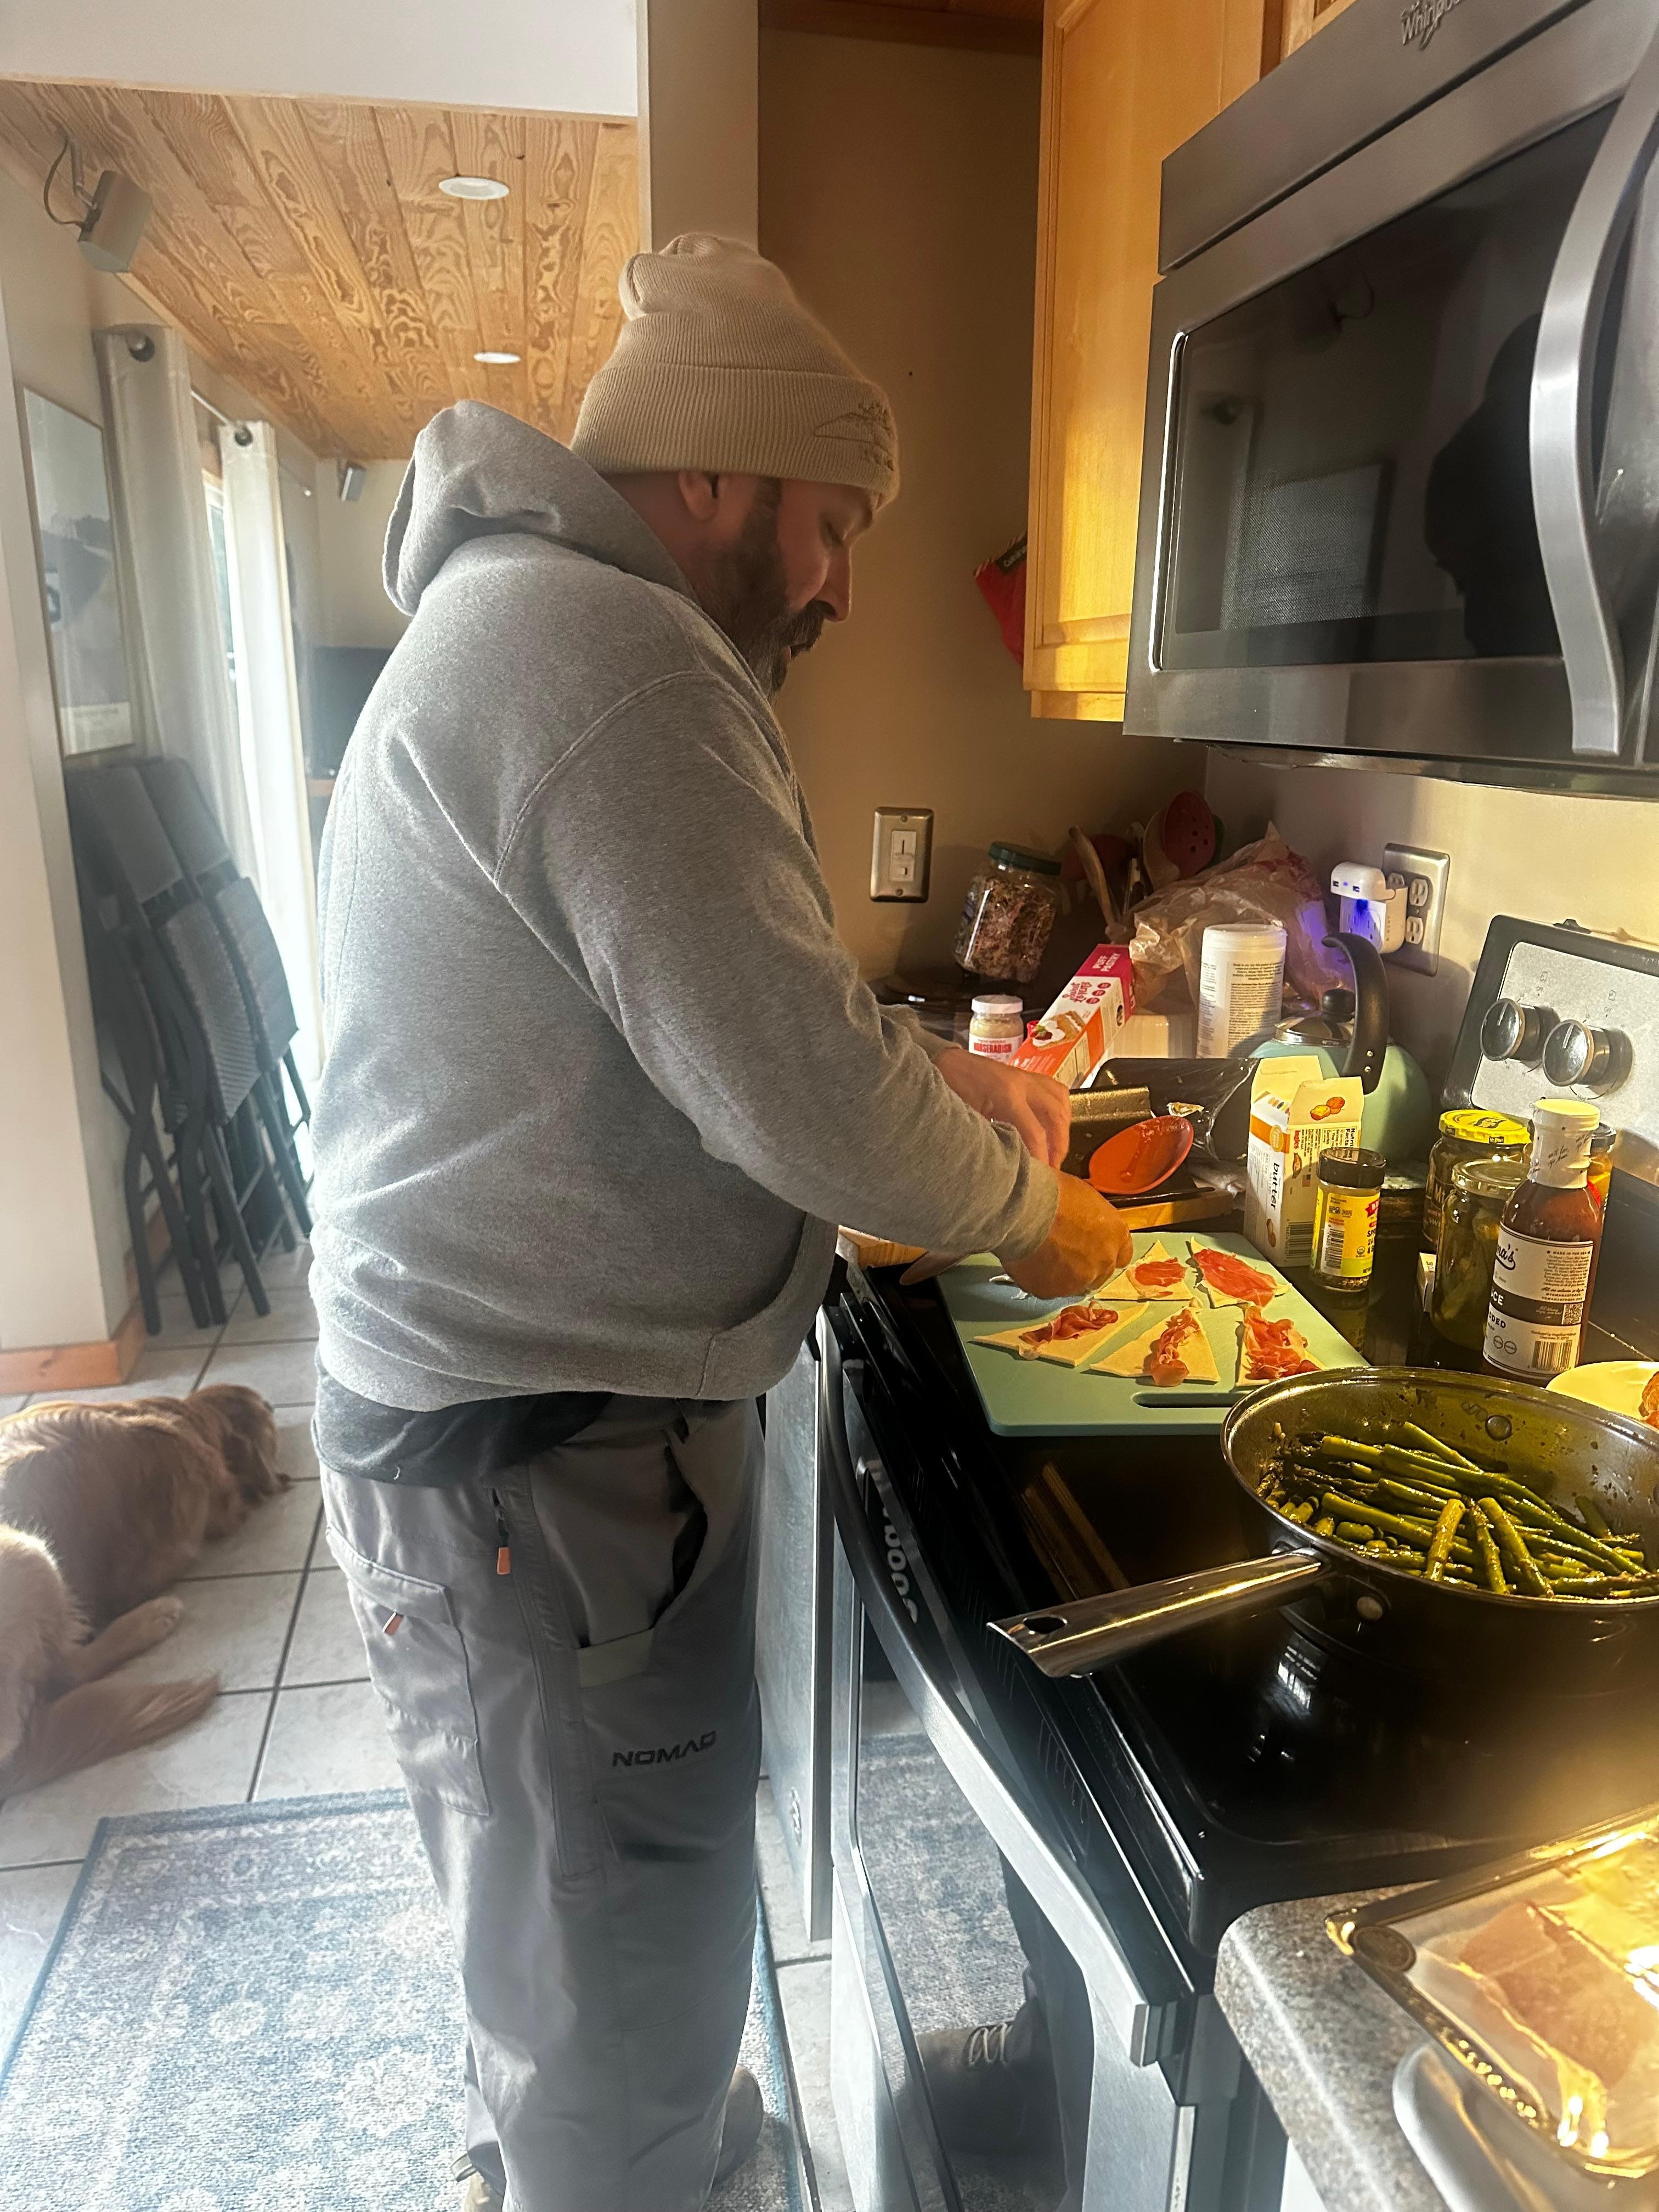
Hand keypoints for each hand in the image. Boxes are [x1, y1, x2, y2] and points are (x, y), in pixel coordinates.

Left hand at [934, 1047, 1069, 1170]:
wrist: (948, 1062)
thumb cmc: (952, 1088)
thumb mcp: (969, 1117)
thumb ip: (992, 1137)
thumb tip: (1011, 1162)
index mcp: (1007, 1095)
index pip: (1034, 1132)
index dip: (1042, 1157)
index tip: (1043, 1175)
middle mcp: (1023, 1083)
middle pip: (1056, 1116)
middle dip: (1059, 1145)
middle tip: (1053, 1166)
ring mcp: (1027, 1077)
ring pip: (1061, 1101)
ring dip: (1063, 1128)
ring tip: (1056, 1150)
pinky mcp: (1027, 1076)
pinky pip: (1055, 1091)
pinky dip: (1060, 1110)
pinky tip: (1054, 1126)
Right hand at [1000, 1174, 1132, 1299]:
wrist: (1027, 1210)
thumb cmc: (1055, 1193)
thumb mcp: (1084, 1196)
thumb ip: (1090, 1217)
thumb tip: (1081, 1218)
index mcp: (1116, 1234)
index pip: (1122, 1254)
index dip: (1105, 1250)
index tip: (1092, 1246)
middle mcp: (1103, 1262)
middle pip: (1099, 1274)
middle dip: (1084, 1265)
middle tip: (1063, 1251)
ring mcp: (1078, 1281)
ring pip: (1072, 1284)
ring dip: (1061, 1274)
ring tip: (1040, 1256)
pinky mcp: (1051, 1292)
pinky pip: (1046, 1289)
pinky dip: (1038, 1279)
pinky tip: (1027, 1262)